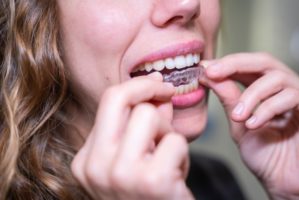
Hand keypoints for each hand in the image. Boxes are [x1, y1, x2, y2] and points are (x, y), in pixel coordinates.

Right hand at [71, 73, 193, 199]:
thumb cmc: (149, 196)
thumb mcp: (133, 160)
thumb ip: (138, 125)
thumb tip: (157, 88)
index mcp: (86, 161)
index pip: (108, 102)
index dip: (136, 87)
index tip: (157, 84)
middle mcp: (96, 166)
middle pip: (122, 99)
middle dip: (150, 90)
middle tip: (168, 95)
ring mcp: (121, 174)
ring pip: (150, 116)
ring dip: (167, 133)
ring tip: (167, 158)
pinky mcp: (151, 181)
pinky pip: (175, 141)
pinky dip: (182, 156)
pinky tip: (176, 177)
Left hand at [201, 53, 298, 198]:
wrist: (283, 180)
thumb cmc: (265, 153)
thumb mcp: (239, 122)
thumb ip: (228, 97)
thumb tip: (207, 74)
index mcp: (265, 90)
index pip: (246, 65)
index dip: (225, 63)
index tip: (203, 68)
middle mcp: (282, 89)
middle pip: (263, 60)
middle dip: (235, 64)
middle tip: (212, 73)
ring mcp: (298, 97)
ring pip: (276, 77)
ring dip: (251, 95)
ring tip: (237, 116)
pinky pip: (291, 97)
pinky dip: (267, 109)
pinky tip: (253, 125)